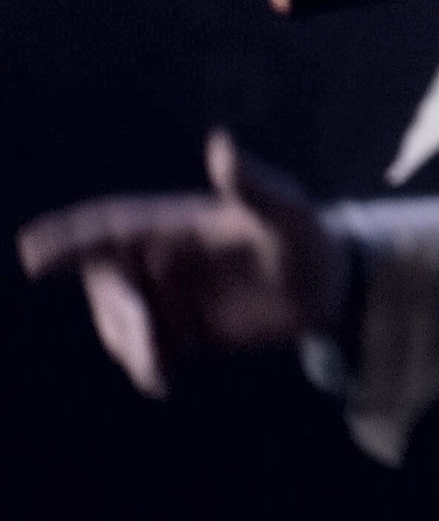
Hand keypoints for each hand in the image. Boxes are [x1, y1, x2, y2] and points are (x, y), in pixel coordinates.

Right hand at [15, 130, 346, 397]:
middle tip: (149, 347)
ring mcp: (168, 296)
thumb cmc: (309, 237)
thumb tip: (220, 142)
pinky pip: (142, 353)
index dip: (70, 237)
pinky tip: (166, 377)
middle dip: (117, 316)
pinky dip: (144, 367)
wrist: (326, 288)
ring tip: (164, 367)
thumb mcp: (289, 212)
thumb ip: (255, 185)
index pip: (113, 227)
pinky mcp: (179, 332)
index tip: (31, 252)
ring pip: (119, 323)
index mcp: (179, 224)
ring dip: (130, 347)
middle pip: (107, 285)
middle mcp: (163, 258)